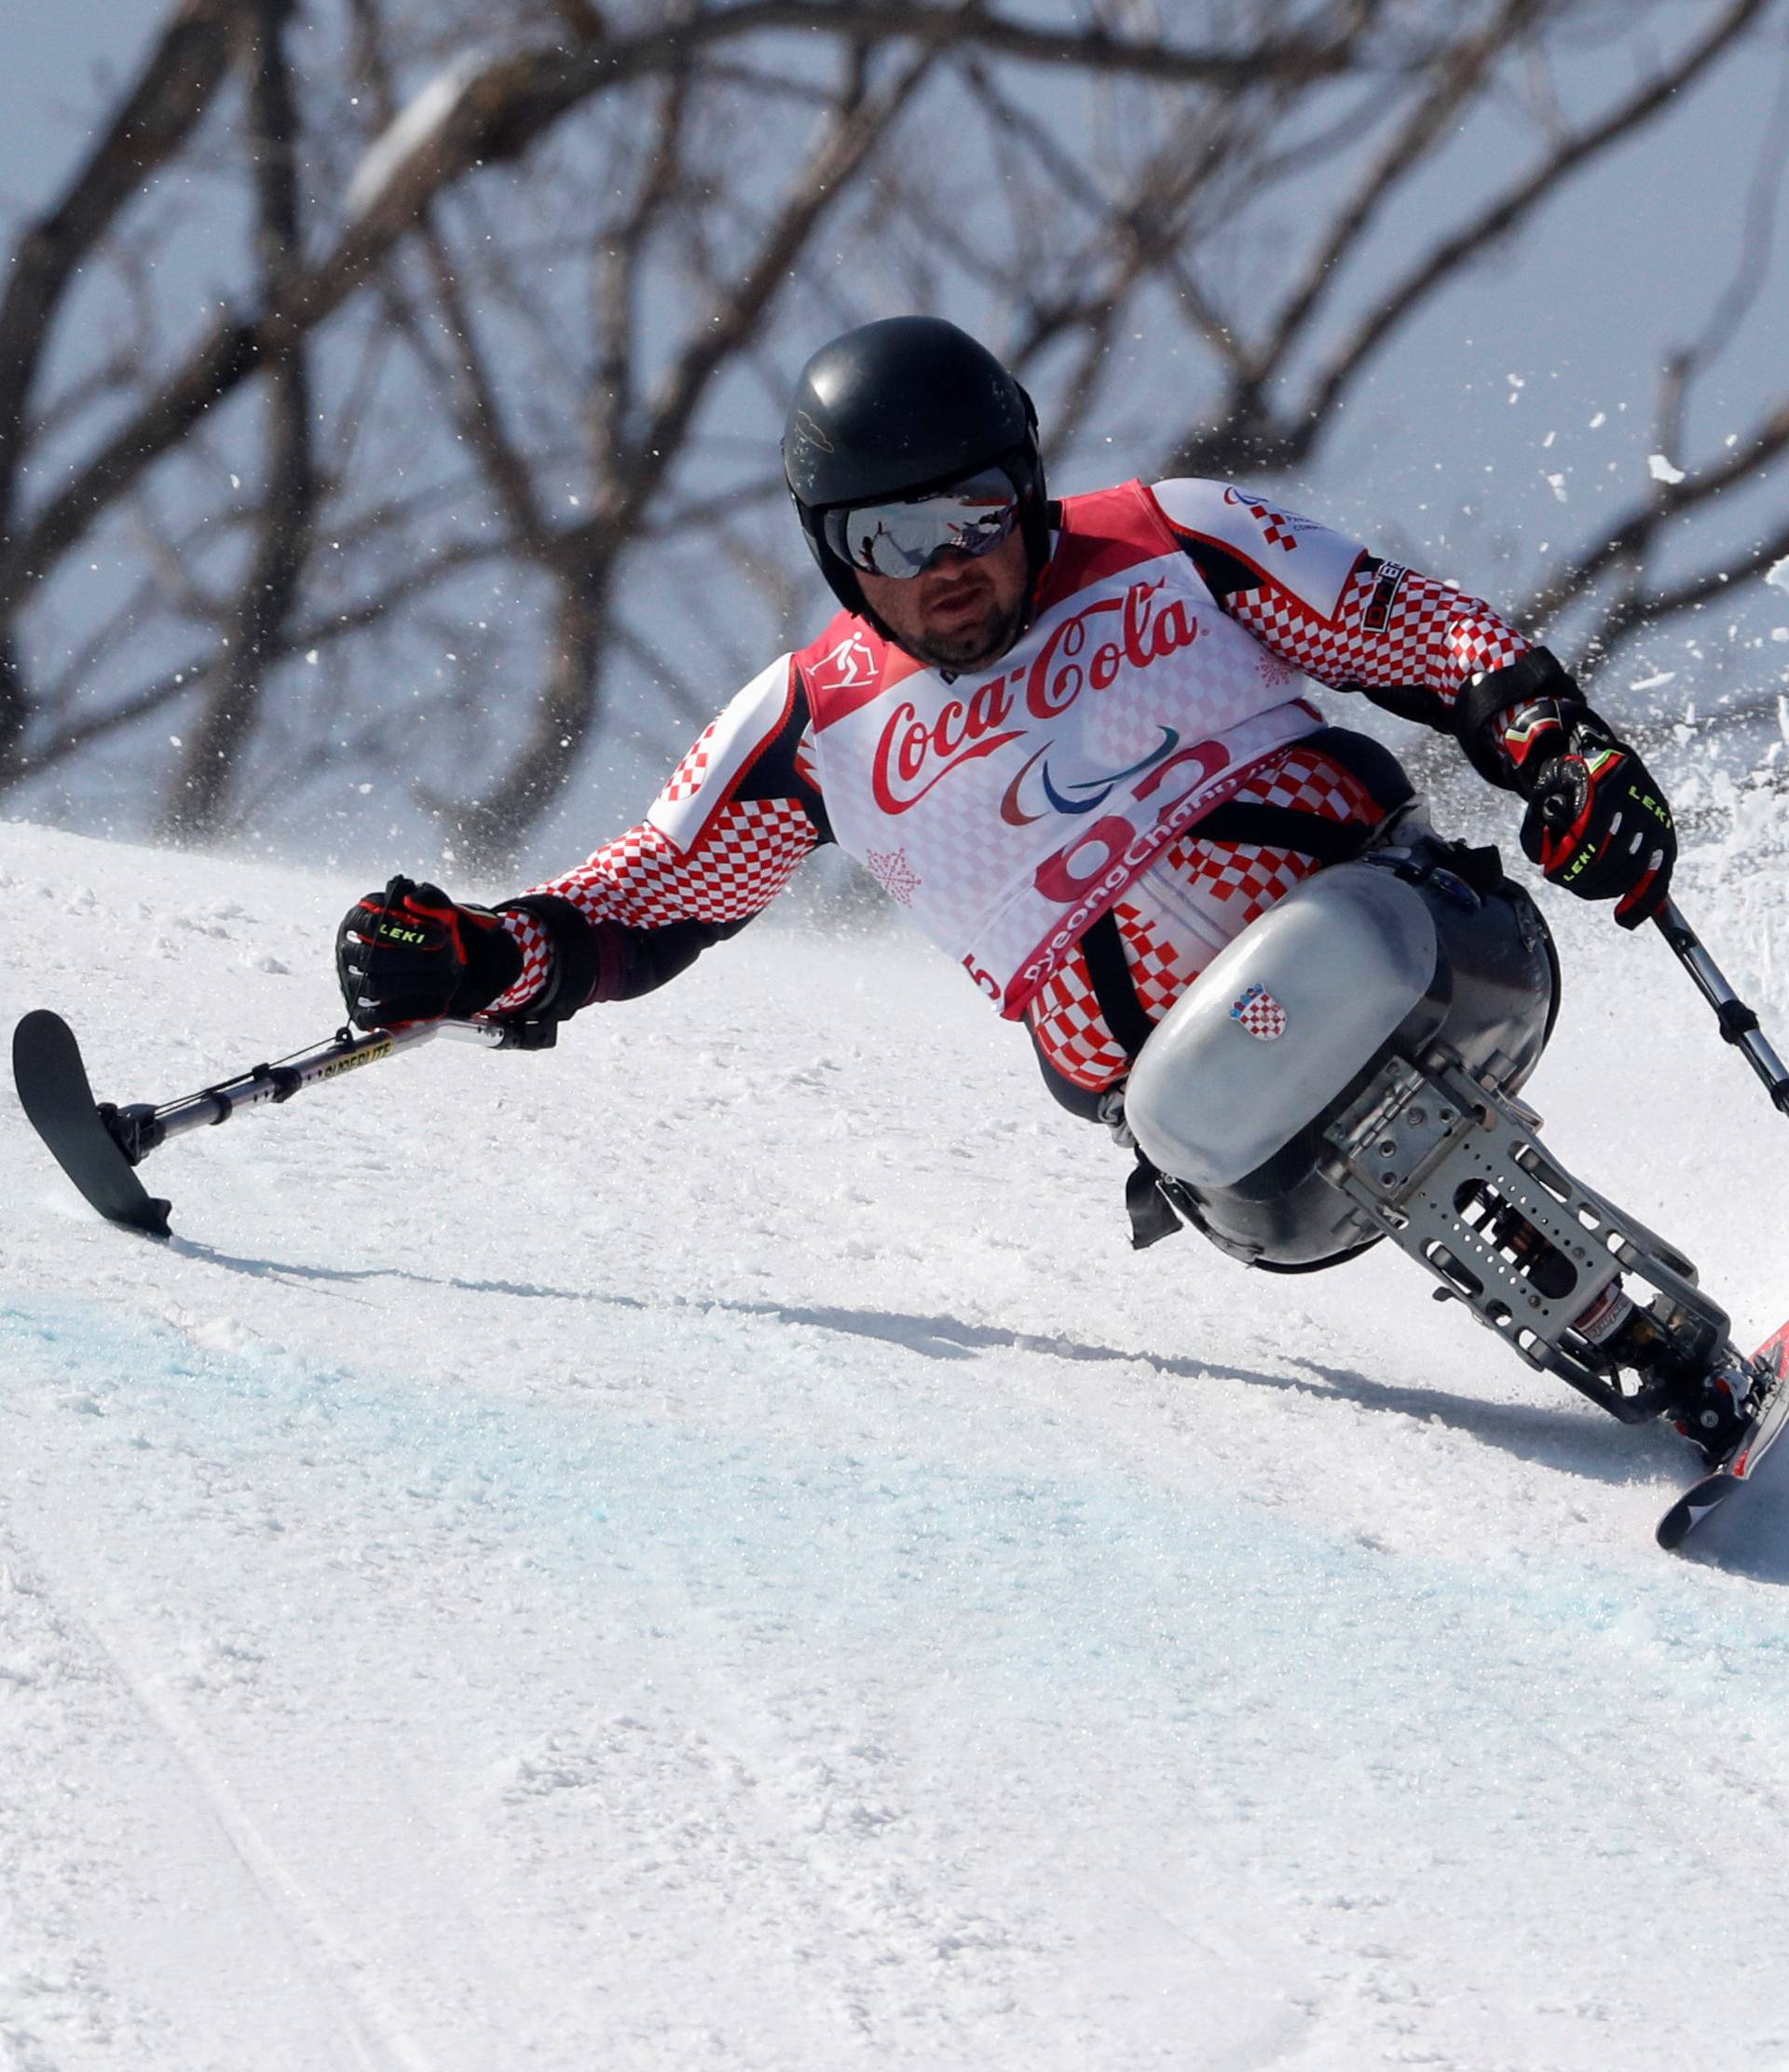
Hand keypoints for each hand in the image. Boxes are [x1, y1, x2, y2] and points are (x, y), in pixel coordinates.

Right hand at [335, 877, 521, 1028]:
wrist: (432, 959)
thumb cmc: (427, 929)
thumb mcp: (433, 907)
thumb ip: (427, 898)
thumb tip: (411, 899)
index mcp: (358, 919)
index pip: (373, 926)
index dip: (407, 934)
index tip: (441, 937)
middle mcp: (348, 951)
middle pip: (375, 960)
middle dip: (416, 961)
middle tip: (448, 958)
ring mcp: (351, 982)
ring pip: (378, 988)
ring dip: (418, 984)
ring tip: (449, 978)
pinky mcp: (361, 1011)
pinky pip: (379, 1017)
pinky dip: (411, 1011)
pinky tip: (439, 1002)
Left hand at [1517, 718, 1674, 927]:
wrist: (1612, 761)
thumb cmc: (1574, 781)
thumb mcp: (1548, 790)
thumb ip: (1537, 824)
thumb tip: (1543, 859)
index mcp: (1608, 787)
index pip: (1590, 836)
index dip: (1570, 862)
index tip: (1552, 873)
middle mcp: (1640, 804)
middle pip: (1612, 858)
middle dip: (1583, 878)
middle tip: (1565, 881)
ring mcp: (1658, 823)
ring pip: (1633, 872)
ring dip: (1604, 890)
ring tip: (1584, 889)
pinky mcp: (1667, 840)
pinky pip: (1659, 880)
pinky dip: (1642, 904)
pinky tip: (1623, 920)